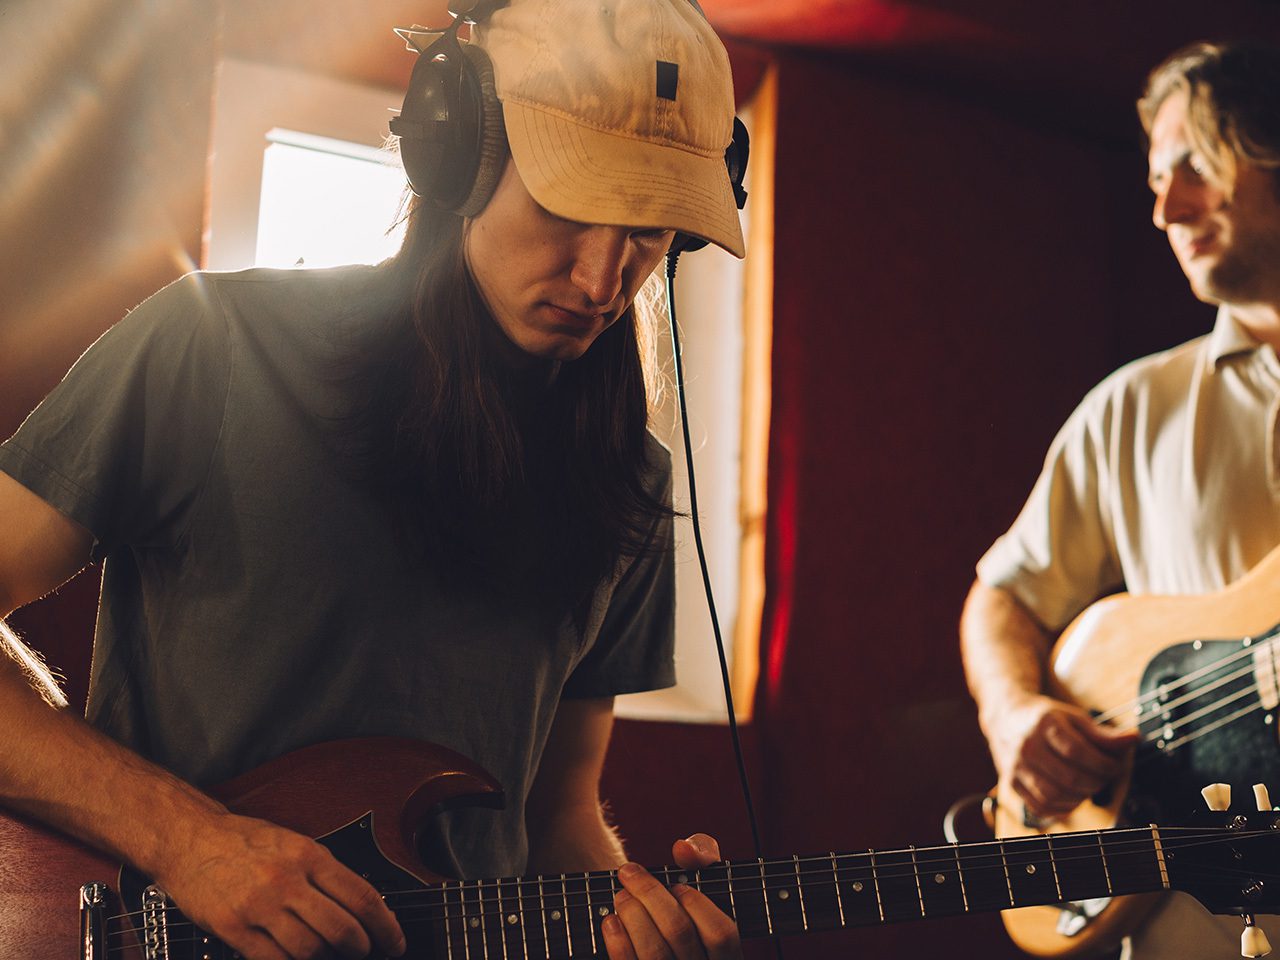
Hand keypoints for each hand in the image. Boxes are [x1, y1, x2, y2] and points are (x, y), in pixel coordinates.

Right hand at [152, 810, 405, 959]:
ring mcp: (259, 906)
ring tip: (328, 955)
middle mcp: (287, 880)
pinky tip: (297, 959)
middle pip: (341, 929)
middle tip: (362, 952)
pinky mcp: (233, 928)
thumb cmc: (246, 842)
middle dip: (359, 949)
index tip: (394, 942)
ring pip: (310, 950)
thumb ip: (326, 874)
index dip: (385, 926)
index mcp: (309, 855)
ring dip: (326, 958)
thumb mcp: (295, 844)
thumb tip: (362, 908)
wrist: (190, 839)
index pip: (361, 897)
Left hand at [603, 833, 740, 959]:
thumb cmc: (685, 906)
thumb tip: (683, 848)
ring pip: (654, 953)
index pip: (721, 932)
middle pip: (679, 932)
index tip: (676, 885)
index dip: (697, 904)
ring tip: (621, 895)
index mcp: (726, 956)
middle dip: (650, 894)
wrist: (660, 940)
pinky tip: (611, 921)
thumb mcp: (705, 882)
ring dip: (632, 913)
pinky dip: (618, 942)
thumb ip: (703, 856)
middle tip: (629, 874)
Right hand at [988, 694, 1136, 819]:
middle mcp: (1027, 746)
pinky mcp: (1012, 783)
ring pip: (1054, 796)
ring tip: (1089, 786)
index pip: (1078, 752)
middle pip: (1069, 777)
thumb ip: (1103, 734)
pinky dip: (1062, 807)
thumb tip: (1134, 739)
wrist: (1007, 718)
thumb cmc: (1047, 719)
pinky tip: (1072, 796)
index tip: (1115, 766)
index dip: (1103, 764)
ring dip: (1081, 797)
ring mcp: (1016, 766)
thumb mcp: (1075, 718)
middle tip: (1105, 778)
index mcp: (1044, 724)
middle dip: (1096, 782)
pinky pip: (1041, 806)